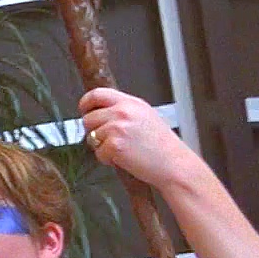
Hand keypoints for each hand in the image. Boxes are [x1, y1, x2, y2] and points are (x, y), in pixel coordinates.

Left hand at [81, 88, 206, 193]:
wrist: (174, 163)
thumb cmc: (161, 145)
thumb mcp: (144, 117)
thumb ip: (122, 111)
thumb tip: (99, 113)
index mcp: (131, 102)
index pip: (97, 94)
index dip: (86, 103)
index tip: (84, 111)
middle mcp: (123, 111)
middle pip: (88, 118)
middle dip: (93, 131)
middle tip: (109, 140)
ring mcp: (117, 127)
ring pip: (91, 137)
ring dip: (102, 147)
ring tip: (124, 150)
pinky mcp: (114, 144)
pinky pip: (98, 153)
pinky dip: (108, 160)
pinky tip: (125, 158)